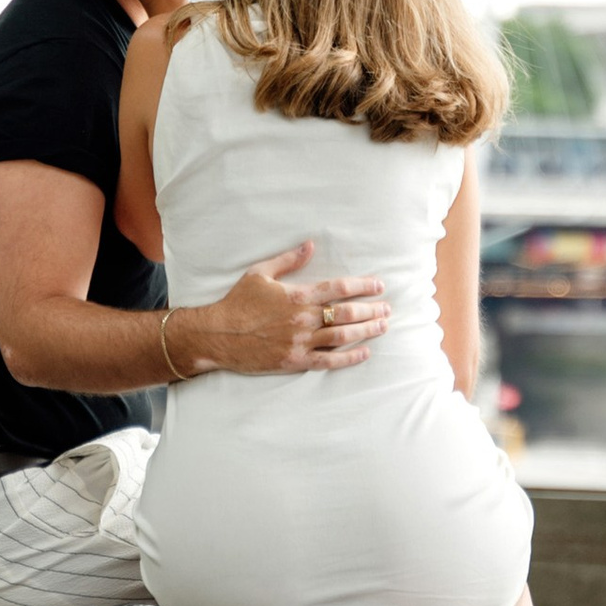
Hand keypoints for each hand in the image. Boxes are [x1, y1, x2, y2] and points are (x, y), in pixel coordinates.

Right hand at [184, 239, 389, 375]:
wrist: (218, 335)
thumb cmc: (238, 302)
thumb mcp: (260, 273)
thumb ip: (288, 259)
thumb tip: (310, 244)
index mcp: (297, 295)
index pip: (339, 288)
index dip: (363, 286)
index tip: (379, 285)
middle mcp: (302, 319)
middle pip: (346, 313)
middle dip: (371, 309)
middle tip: (387, 308)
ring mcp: (300, 342)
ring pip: (342, 335)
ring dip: (367, 330)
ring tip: (383, 326)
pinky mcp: (295, 361)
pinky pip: (328, 360)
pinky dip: (350, 357)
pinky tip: (365, 352)